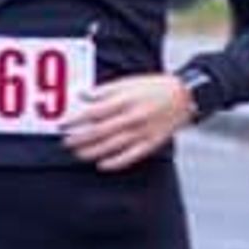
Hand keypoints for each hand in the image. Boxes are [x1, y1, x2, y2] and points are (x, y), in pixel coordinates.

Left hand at [61, 73, 195, 172]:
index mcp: (125, 100)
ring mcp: (142, 132)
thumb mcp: (128, 83)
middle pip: (100, 132)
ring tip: (78, 154)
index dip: (76, 120)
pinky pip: (130, 156)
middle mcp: (132, 117)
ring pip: (112, 146)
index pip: (94, 112)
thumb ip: (104, 91)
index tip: (63, 124)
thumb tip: (82, 95)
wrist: (185, 96)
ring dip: (92, 152)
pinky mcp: (151, 143)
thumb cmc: (154, 87)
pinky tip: (101, 165)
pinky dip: (115, 162)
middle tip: (66, 142)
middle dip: (79, 139)